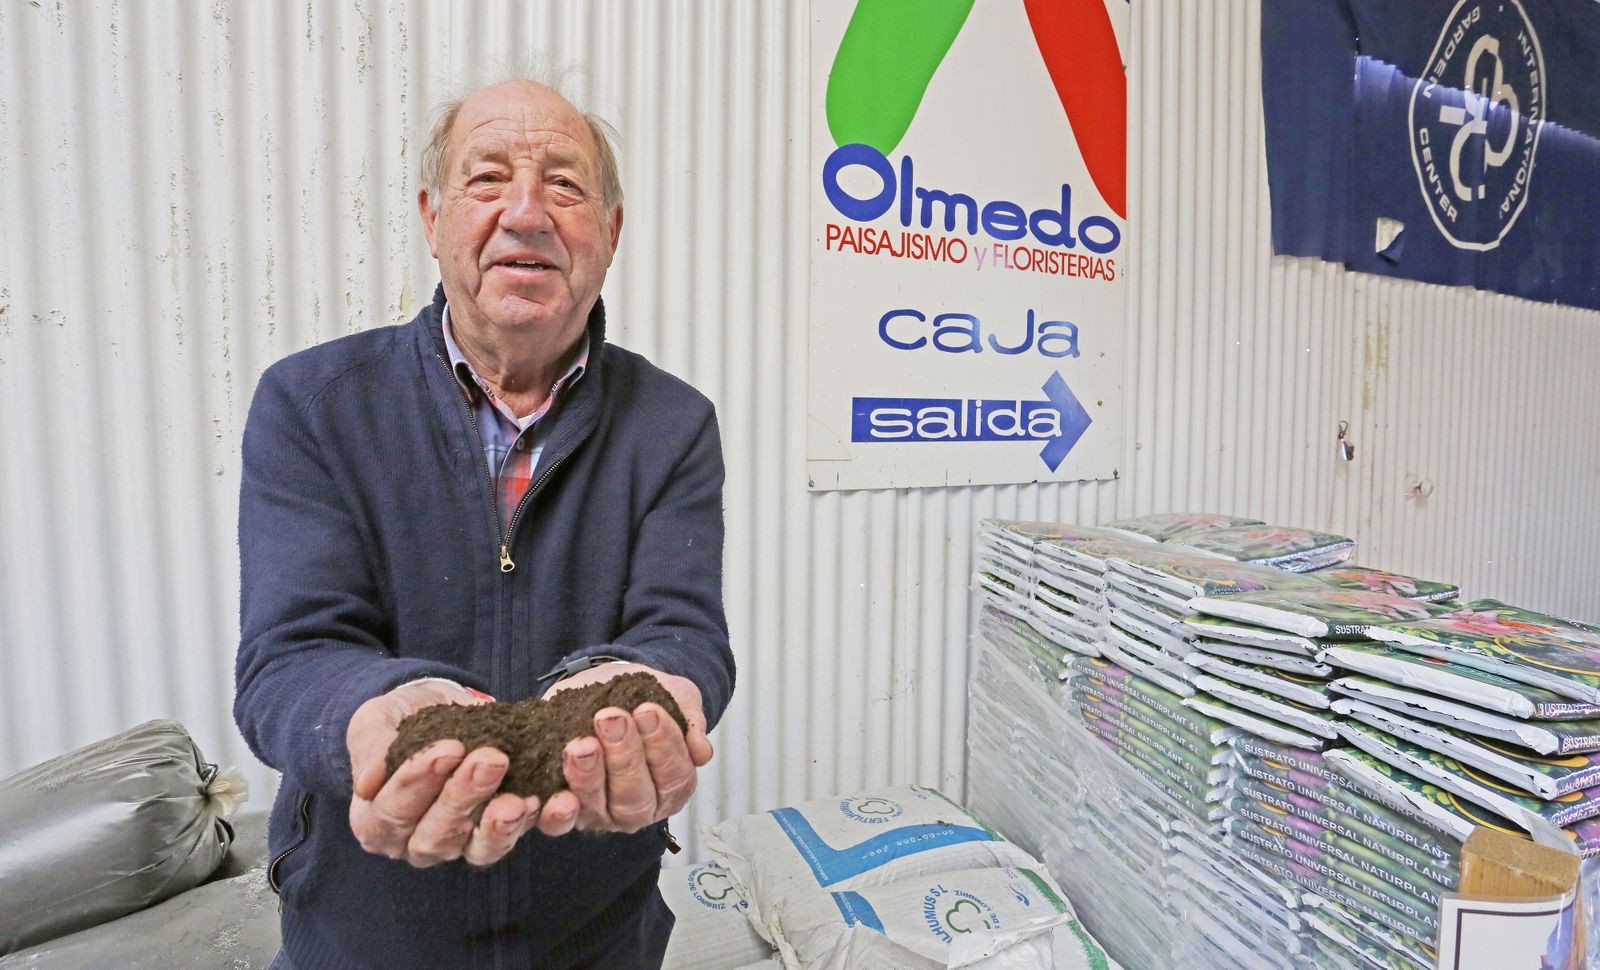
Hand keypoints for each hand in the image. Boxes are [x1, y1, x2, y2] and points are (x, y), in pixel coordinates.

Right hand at [346, 680, 542, 867]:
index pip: (392, 810)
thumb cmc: (399, 722)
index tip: (448, 748)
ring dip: (498, 824)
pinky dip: (526, 824)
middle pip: (436, 833)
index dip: (419, 781)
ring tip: (518, 800)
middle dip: (465, 796)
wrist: (436, 709)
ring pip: (476, 848)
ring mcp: (456, 845)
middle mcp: (413, 842)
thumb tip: (367, 782)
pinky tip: (538, 801)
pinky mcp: (493, 837)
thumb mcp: (375, 724)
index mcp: (375, 820)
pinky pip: (508, 839)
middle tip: (492, 760)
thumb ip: (371, 749)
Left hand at [537, 663, 712, 835]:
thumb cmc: (645, 698)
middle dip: (624, 757)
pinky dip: (557, 811)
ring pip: (597, 807)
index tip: (649, 710)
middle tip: (612, 718)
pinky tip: (558, 792)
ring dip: (589, 776)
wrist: (606, 685)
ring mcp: (600, 812)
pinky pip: (558, 821)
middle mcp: (638, 807)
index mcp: (671, 786)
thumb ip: (691, 722)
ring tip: (582, 744)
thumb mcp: (677, 699)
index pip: (674, 777)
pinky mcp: (565, 810)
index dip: (664, 745)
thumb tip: (702, 752)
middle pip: (635, 797)